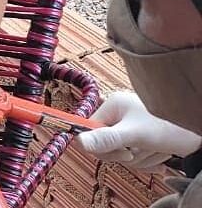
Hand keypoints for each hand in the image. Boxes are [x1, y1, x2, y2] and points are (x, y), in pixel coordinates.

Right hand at [77, 91, 201, 167]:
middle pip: (106, 145)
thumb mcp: (135, 134)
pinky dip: (148, 160)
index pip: (90, 131)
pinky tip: (160, 154)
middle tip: (139, 153)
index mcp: (113, 106)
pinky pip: (134, 156)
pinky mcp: (142, 138)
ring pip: (122, 153)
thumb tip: (78, 142)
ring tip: (157, 149)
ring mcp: (131, 126)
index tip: (124, 153)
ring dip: (141, 158)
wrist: (200, 131)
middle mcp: (120, 114)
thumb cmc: (169, 127)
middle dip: (126, 155)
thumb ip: (106, 139)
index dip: (103, 146)